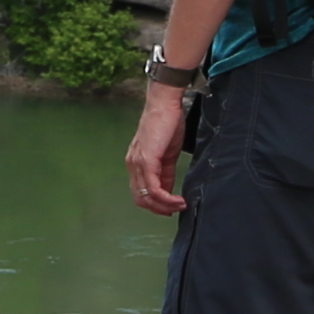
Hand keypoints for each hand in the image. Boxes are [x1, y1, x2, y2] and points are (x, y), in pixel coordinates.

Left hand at [126, 79, 191, 218]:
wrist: (166, 104)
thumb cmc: (167, 124)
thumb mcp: (167, 154)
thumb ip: (165, 173)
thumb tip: (168, 191)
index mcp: (137, 163)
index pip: (141, 192)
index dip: (155, 205)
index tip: (171, 208)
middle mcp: (133, 165)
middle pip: (140, 199)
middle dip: (159, 209)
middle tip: (175, 210)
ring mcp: (138, 163)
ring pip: (146, 196)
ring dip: (165, 206)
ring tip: (180, 206)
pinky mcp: (146, 160)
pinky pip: (153, 188)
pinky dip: (166, 199)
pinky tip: (177, 200)